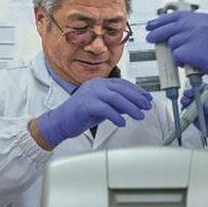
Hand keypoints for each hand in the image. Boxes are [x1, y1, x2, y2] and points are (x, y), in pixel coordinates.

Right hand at [36, 78, 152, 147]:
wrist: (60, 122)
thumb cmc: (80, 115)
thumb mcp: (102, 107)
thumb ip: (116, 104)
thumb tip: (134, 106)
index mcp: (99, 83)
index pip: (122, 84)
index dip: (137, 91)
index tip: (147, 98)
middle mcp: (95, 85)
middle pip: (121, 89)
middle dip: (137, 98)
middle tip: (147, 106)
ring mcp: (90, 94)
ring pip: (115, 98)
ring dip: (130, 107)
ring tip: (139, 115)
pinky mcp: (85, 104)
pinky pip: (105, 109)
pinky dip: (115, 116)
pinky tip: (122, 122)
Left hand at [146, 11, 207, 87]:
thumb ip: (195, 30)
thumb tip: (175, 35)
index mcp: (203, 18)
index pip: (176, 16)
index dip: (161, 20)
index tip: (152, 24)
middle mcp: (198, 24)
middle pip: (168, 27)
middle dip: (157, 33)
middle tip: (149, 38)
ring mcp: (195, 36)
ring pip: (172, 43)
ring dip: (176, 53)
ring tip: (189, 58)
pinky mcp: (193, 50)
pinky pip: (177, 56)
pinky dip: (181, 62)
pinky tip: (192, 64)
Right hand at [181, 88, 207, 151]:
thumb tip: (205, 105)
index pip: (205, 88)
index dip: (198, 87)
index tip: (193, 89)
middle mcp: (207, 102)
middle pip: (195, 95)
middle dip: (189, 95)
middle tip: (186, 97)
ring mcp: (202, 111)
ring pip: (190, 105)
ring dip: (186, 103)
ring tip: (184, 104)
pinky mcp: (198, 120)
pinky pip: (190, 116)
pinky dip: (186, 114)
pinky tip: (185, 113)